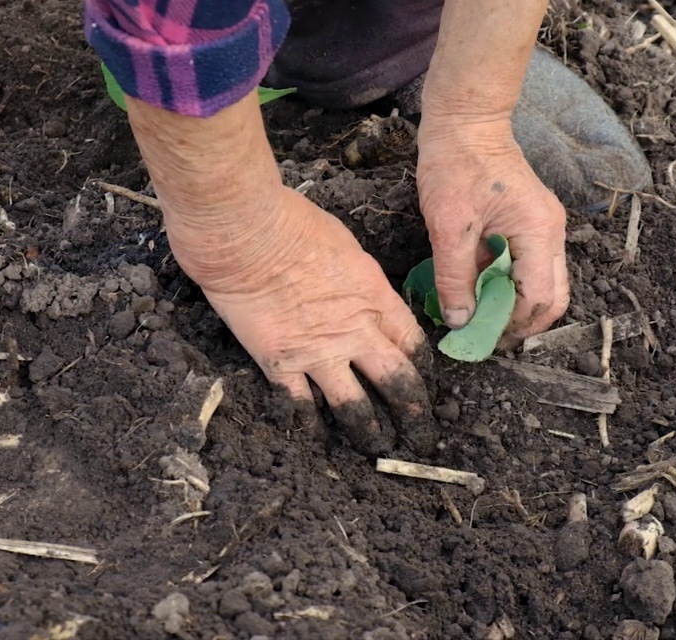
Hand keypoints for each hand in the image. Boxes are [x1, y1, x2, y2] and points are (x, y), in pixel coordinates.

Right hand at [182, 187, 434, 452]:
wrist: (248, 235)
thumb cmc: (295, 225)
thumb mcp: (348, 250)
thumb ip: (362, 285)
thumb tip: (364, 299)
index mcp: (377, 300)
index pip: (415, 347)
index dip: (425, 373)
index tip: (427, 387)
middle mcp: (356, 333)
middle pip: (398, 383)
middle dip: (414, 415)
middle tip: (422, 438)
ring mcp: (319, 354)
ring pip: (356, 407)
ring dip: (370, 433)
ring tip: (378, 450)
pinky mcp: (281, 365)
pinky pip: (301, 407)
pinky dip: (311, 427)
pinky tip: (317, 442)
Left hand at [416, 117, 569, 341]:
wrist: (465, 120)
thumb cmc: (456, 163)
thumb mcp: (448, 224)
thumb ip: (454, 277)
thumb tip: (460, 322)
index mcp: (538, 231)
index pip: (538, 298)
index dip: (511, 326)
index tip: (480, 338)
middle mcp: (551, 232)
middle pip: (552, 297)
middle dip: (522, 323)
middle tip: (486, 336)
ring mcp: (544, 227)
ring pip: (543, 283)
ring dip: (514, 305)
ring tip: (480, 316)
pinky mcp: (531, 223)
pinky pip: (528, 266)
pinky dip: (508, 284)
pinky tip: (478, 288)